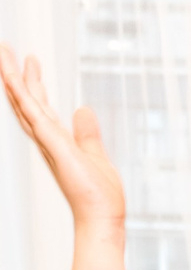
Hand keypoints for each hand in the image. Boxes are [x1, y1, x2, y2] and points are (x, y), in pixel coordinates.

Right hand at [0, 48, 124, 230]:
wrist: (101, 220)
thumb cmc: (100, 198)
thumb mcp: (96, 155)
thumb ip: (87, 133)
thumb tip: (83, 110)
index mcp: (58, 142)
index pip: (41, 109)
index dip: (34, 86)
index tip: (31, 62)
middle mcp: (48, 141)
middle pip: (27, 102)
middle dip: (17, 75)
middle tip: (8, 48)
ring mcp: (48, 143)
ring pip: (24, 104)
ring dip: (12, 79)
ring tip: (4, 53)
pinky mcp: (53, 146)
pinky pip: (34, 115)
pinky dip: (23, 96)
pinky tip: (14, 78)